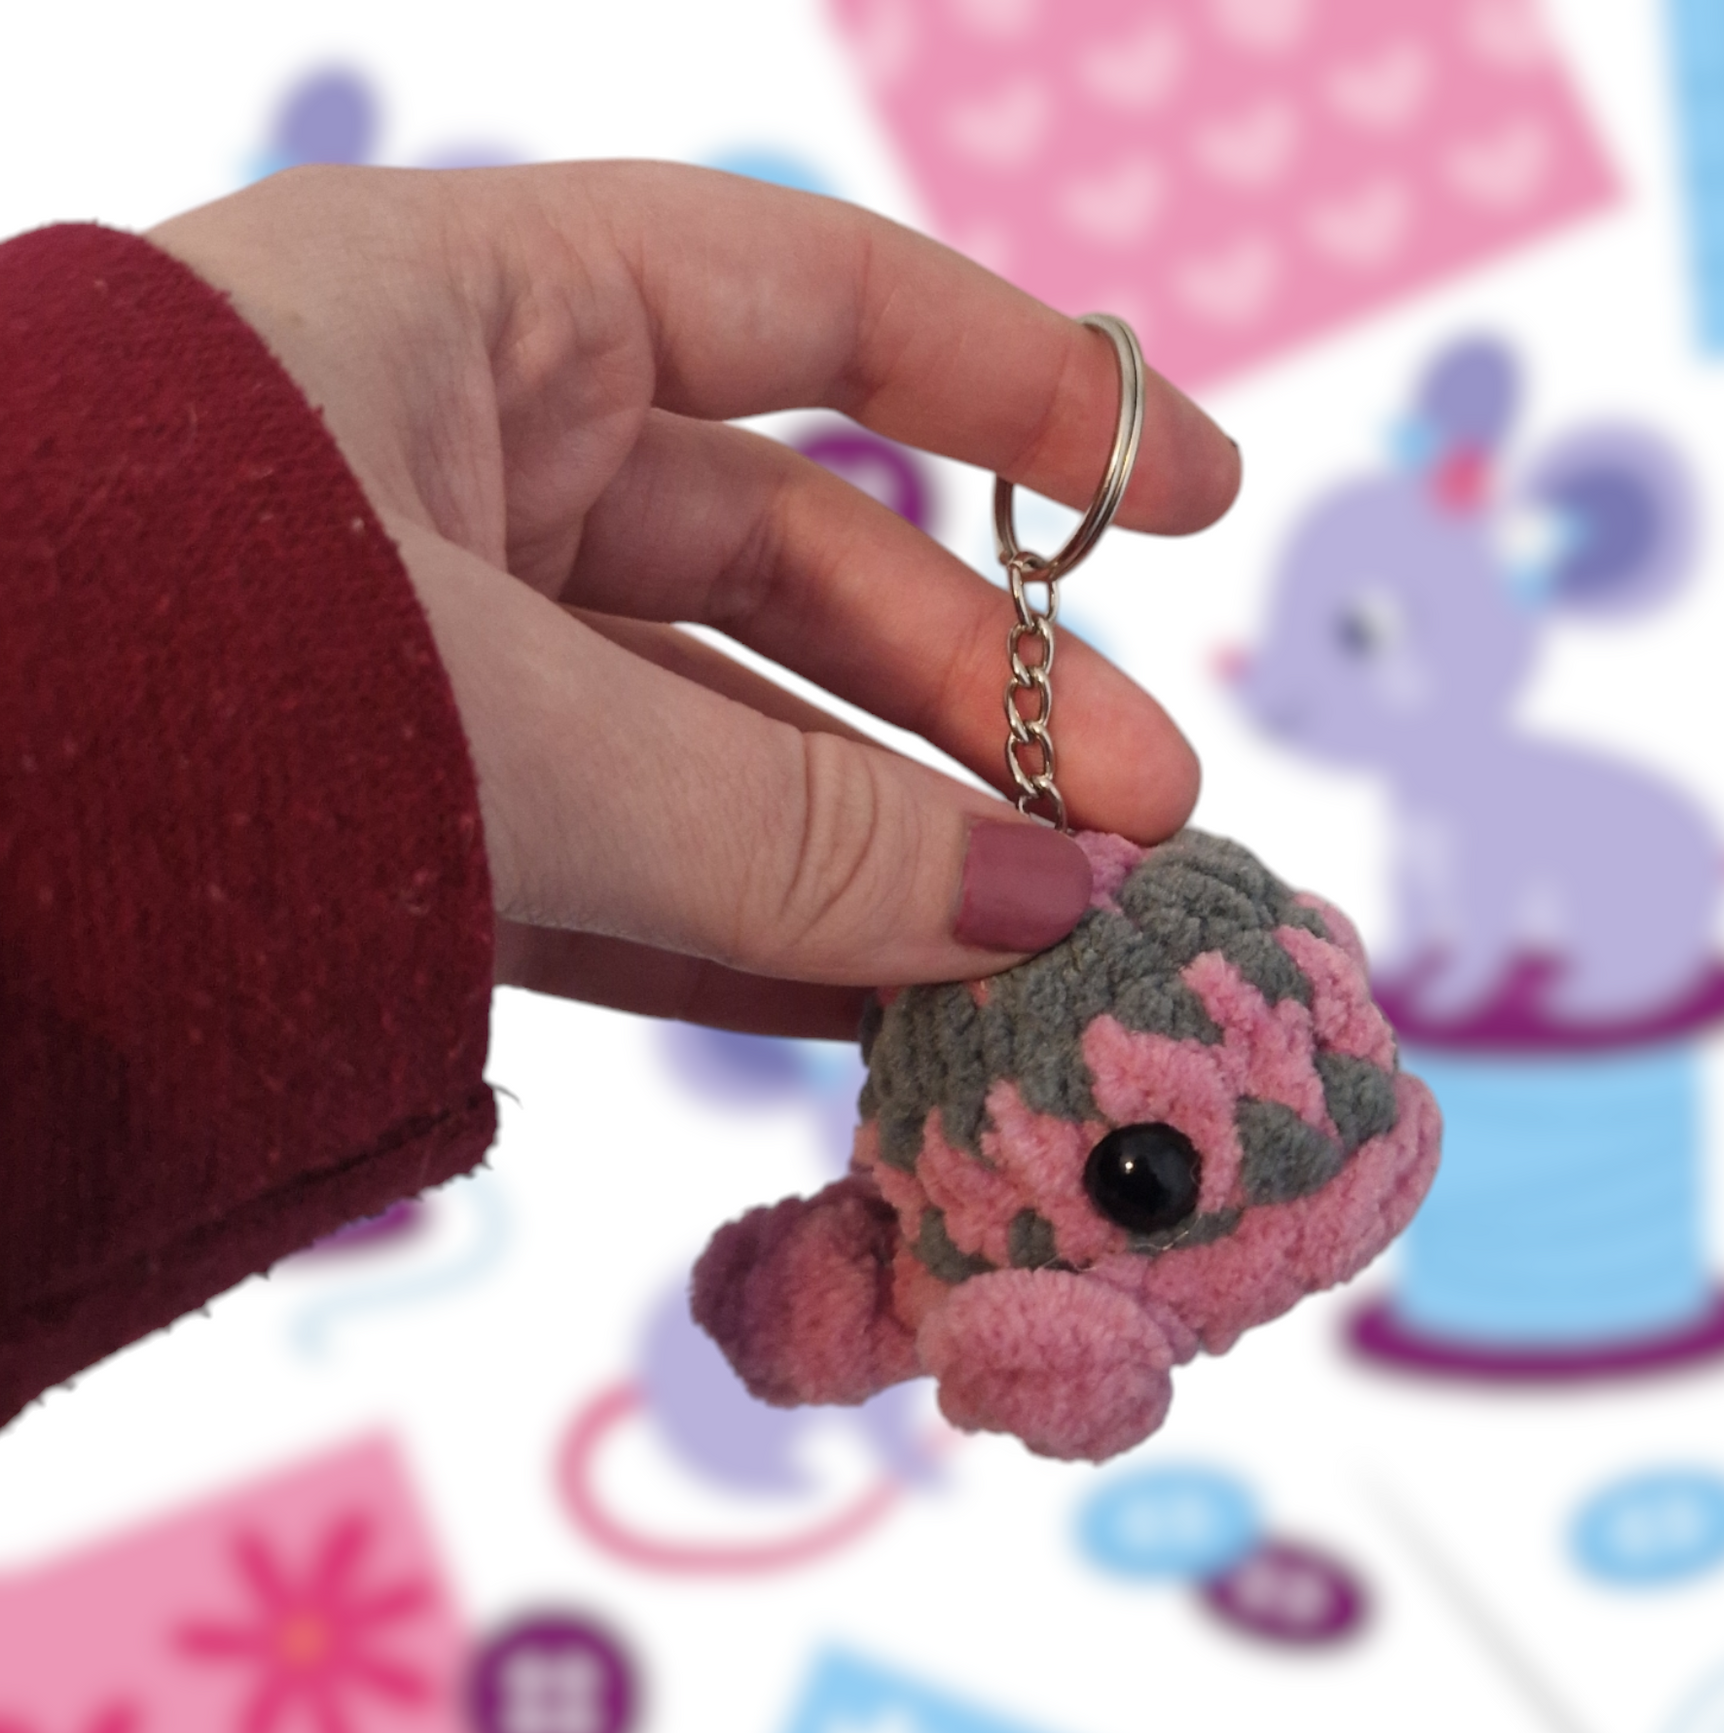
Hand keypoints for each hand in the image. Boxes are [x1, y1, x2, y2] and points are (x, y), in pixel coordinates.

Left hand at [149, 163, 1239, 1036]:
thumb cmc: (122, 682)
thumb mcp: (483, 729)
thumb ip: (776, 828)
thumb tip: (1052, 911)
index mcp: (469, 320)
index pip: (815, 309)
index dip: (1024, 393)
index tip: (1183, 500)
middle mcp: (465, 469)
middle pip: (800, 568)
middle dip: (980, 701)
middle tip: (1139, 836)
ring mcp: (441, 660)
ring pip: (723, 745)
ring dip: (883, 851)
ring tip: (1041, 950)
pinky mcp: (408, 829)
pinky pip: (629, 874)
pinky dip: (758, 944)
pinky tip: (886, 1014)